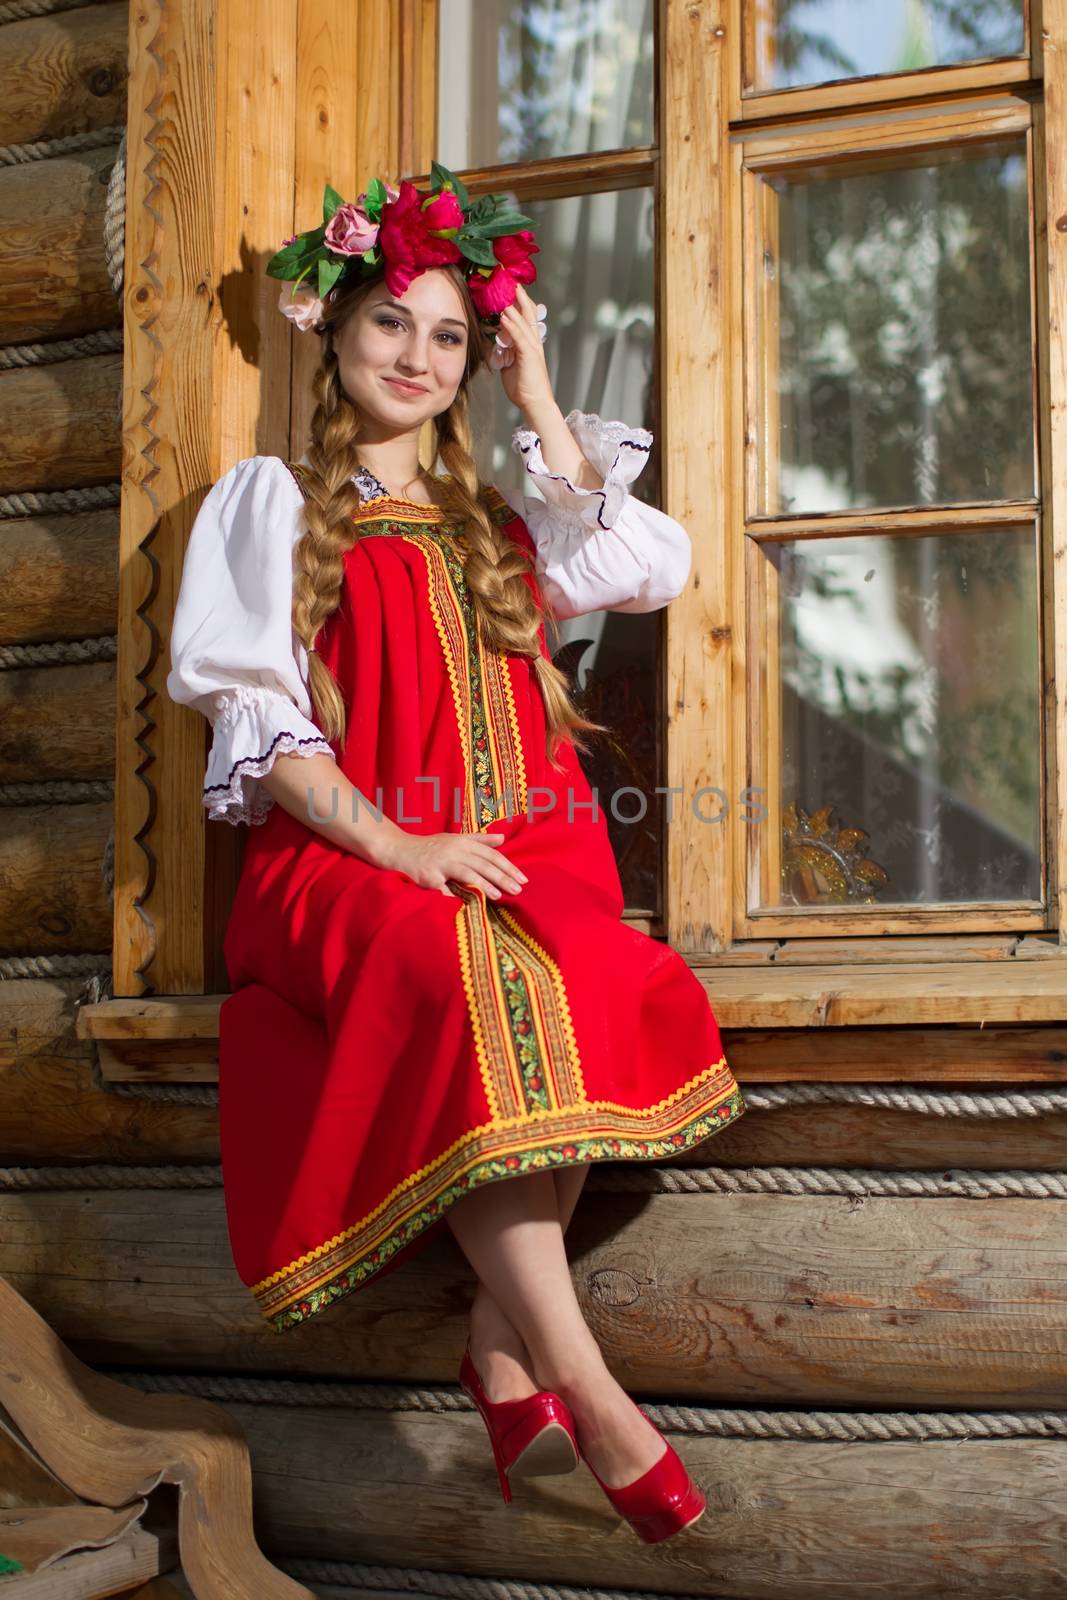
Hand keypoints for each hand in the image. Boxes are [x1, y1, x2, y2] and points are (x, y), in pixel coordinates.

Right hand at [386, 830, 527, 899]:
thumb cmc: (429, 847)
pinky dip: (458, 895)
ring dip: (486, 885)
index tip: (523, 878)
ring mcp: (441, 862)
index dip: (508, 866)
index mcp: (463, 842)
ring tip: (501, 896)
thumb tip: (502, 839)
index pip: (491, 854)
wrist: (399, 850)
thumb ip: (479, 839)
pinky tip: (471, 903)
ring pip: (469, 873)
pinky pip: (446, 888)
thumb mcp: (455, 839)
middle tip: (519, 889)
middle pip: (484, 863)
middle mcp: (455, 850)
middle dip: (503, 877)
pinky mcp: (429, 875)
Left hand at [495, 283, 554, 413]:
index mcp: (531, 343)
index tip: (510, 290)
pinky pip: (519, 336)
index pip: (526, 318)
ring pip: (523, 321)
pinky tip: (504, 316)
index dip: (519, 303)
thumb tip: (495, 345)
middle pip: (528, 313)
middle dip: (519, 297)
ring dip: (513, 306)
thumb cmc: (524, 387)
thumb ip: (505, 352)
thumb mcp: (511, 365)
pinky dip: (511, 325)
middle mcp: (534, 342)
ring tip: (505, 292)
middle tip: (511, 282)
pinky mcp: (529, 355)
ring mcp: (533, 347)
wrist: (535, 403)